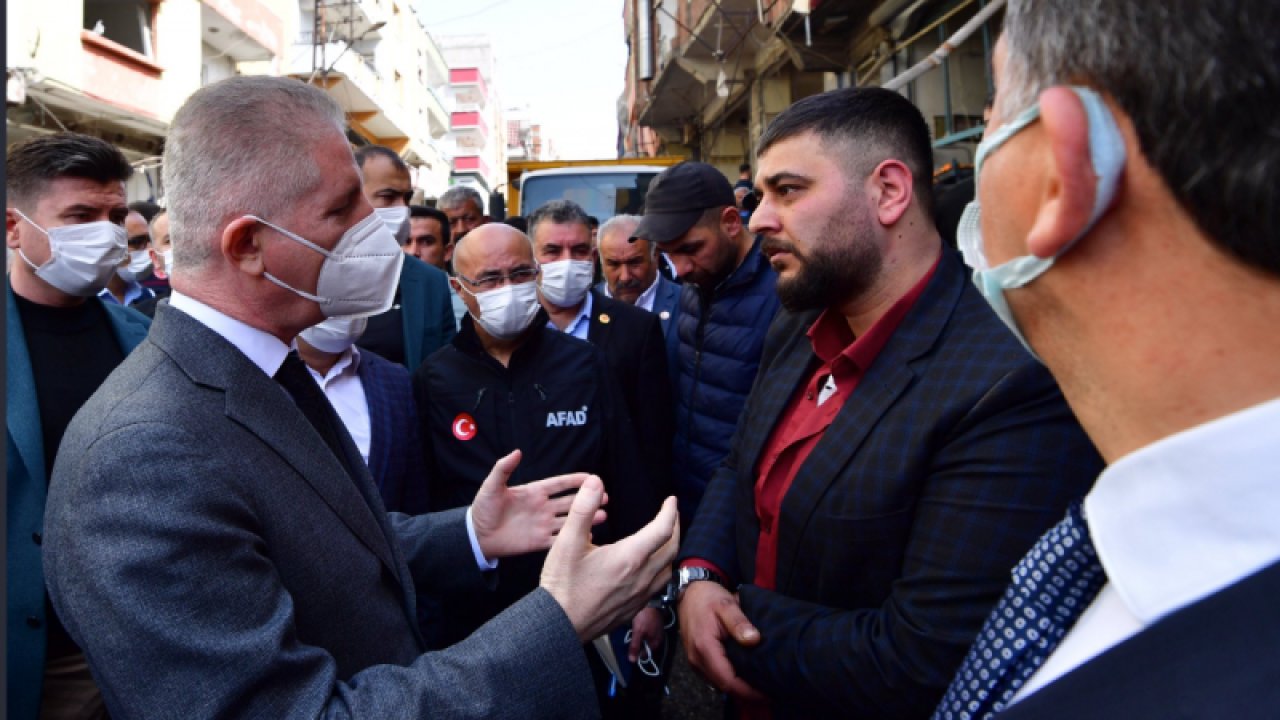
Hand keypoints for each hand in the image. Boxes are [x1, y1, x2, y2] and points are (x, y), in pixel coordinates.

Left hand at [471, 450, 605, 558]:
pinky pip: (559, 540)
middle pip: (570, 502)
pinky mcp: (539, 542)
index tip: (592, 477)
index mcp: (534, 492)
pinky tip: (587, 537)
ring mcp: (542, 525)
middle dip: (587, 499)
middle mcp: (542, 507)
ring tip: (603, 516)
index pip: (560, 484)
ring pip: (569, 520)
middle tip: (606, 497)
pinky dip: (573, 538)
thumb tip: (516, 452)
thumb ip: (503, 469)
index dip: (575, 480)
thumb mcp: (491, 486)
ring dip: (586, 518)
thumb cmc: (483, 508)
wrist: (477, 535)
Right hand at [541, 476, 678, 642]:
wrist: (559, 626)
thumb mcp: (567, 541)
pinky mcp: (633, 609)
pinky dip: (660, 572)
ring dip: (670, 552)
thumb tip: (595, 482)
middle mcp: (641, 577)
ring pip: (667, 570)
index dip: (669, 512)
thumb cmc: (563, 586)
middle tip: (671, 517)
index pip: (662, 529)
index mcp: (630, 557)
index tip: (671, 501)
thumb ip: (583, 509)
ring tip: (664, 541)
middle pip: (672, 549)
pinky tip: (649, 571)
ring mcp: (639, 596)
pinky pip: (657, 587)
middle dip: (674, 529)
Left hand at [628, 606, 664, 662]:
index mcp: (656, 642)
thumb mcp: (638, 632)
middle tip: (631, 637)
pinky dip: (642, 630)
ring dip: (640, 636)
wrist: (652, 600)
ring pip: (646, 638)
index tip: (630, 647)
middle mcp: (659, 638)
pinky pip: (647, 631)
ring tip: (634, 630)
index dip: (636, 653)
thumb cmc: (645, 617)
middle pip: (646, 646)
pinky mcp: (656, 623)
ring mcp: (658, 630)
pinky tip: (638, 625)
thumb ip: (635, 646)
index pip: (645, 654)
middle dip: (638, 643)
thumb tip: (632, 661)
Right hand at [678, 580, 764, 701]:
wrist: (690, 593)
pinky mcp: (697, 661)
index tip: (768, 693)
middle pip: (724, 687)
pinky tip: (745, 676)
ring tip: (760, 685)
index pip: (728, 681)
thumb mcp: (727, 605)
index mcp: (704, 648)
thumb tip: (754, 640)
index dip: (748, 691)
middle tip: (770, 690)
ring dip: (738, 689)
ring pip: (719, 684)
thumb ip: (739, 623)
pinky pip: (714, 677)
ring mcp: (695, 662)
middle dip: (746, 694)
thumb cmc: (708, 598)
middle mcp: (697, 660)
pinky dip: (730, 681)